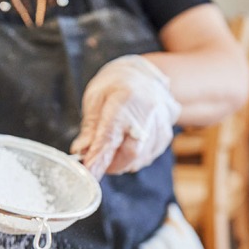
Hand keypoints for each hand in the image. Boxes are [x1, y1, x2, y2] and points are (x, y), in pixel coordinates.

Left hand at [70, 55, 181, 178]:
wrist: (144, 75)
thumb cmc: (116, 85)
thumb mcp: (95, 99)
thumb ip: (90, 128)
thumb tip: (81, 152)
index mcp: (125, 99)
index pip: (111, 137)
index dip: (99, 158)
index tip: (90, 173)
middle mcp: (148, 112)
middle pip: (131, 153)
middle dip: (111, 164)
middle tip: (97, 163)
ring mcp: (161, 124)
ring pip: (140, 158)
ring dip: (121, 162)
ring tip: (112, 149)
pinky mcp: (166, 135)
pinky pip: (148, 157)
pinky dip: (133, 159)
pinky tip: (127, 145)